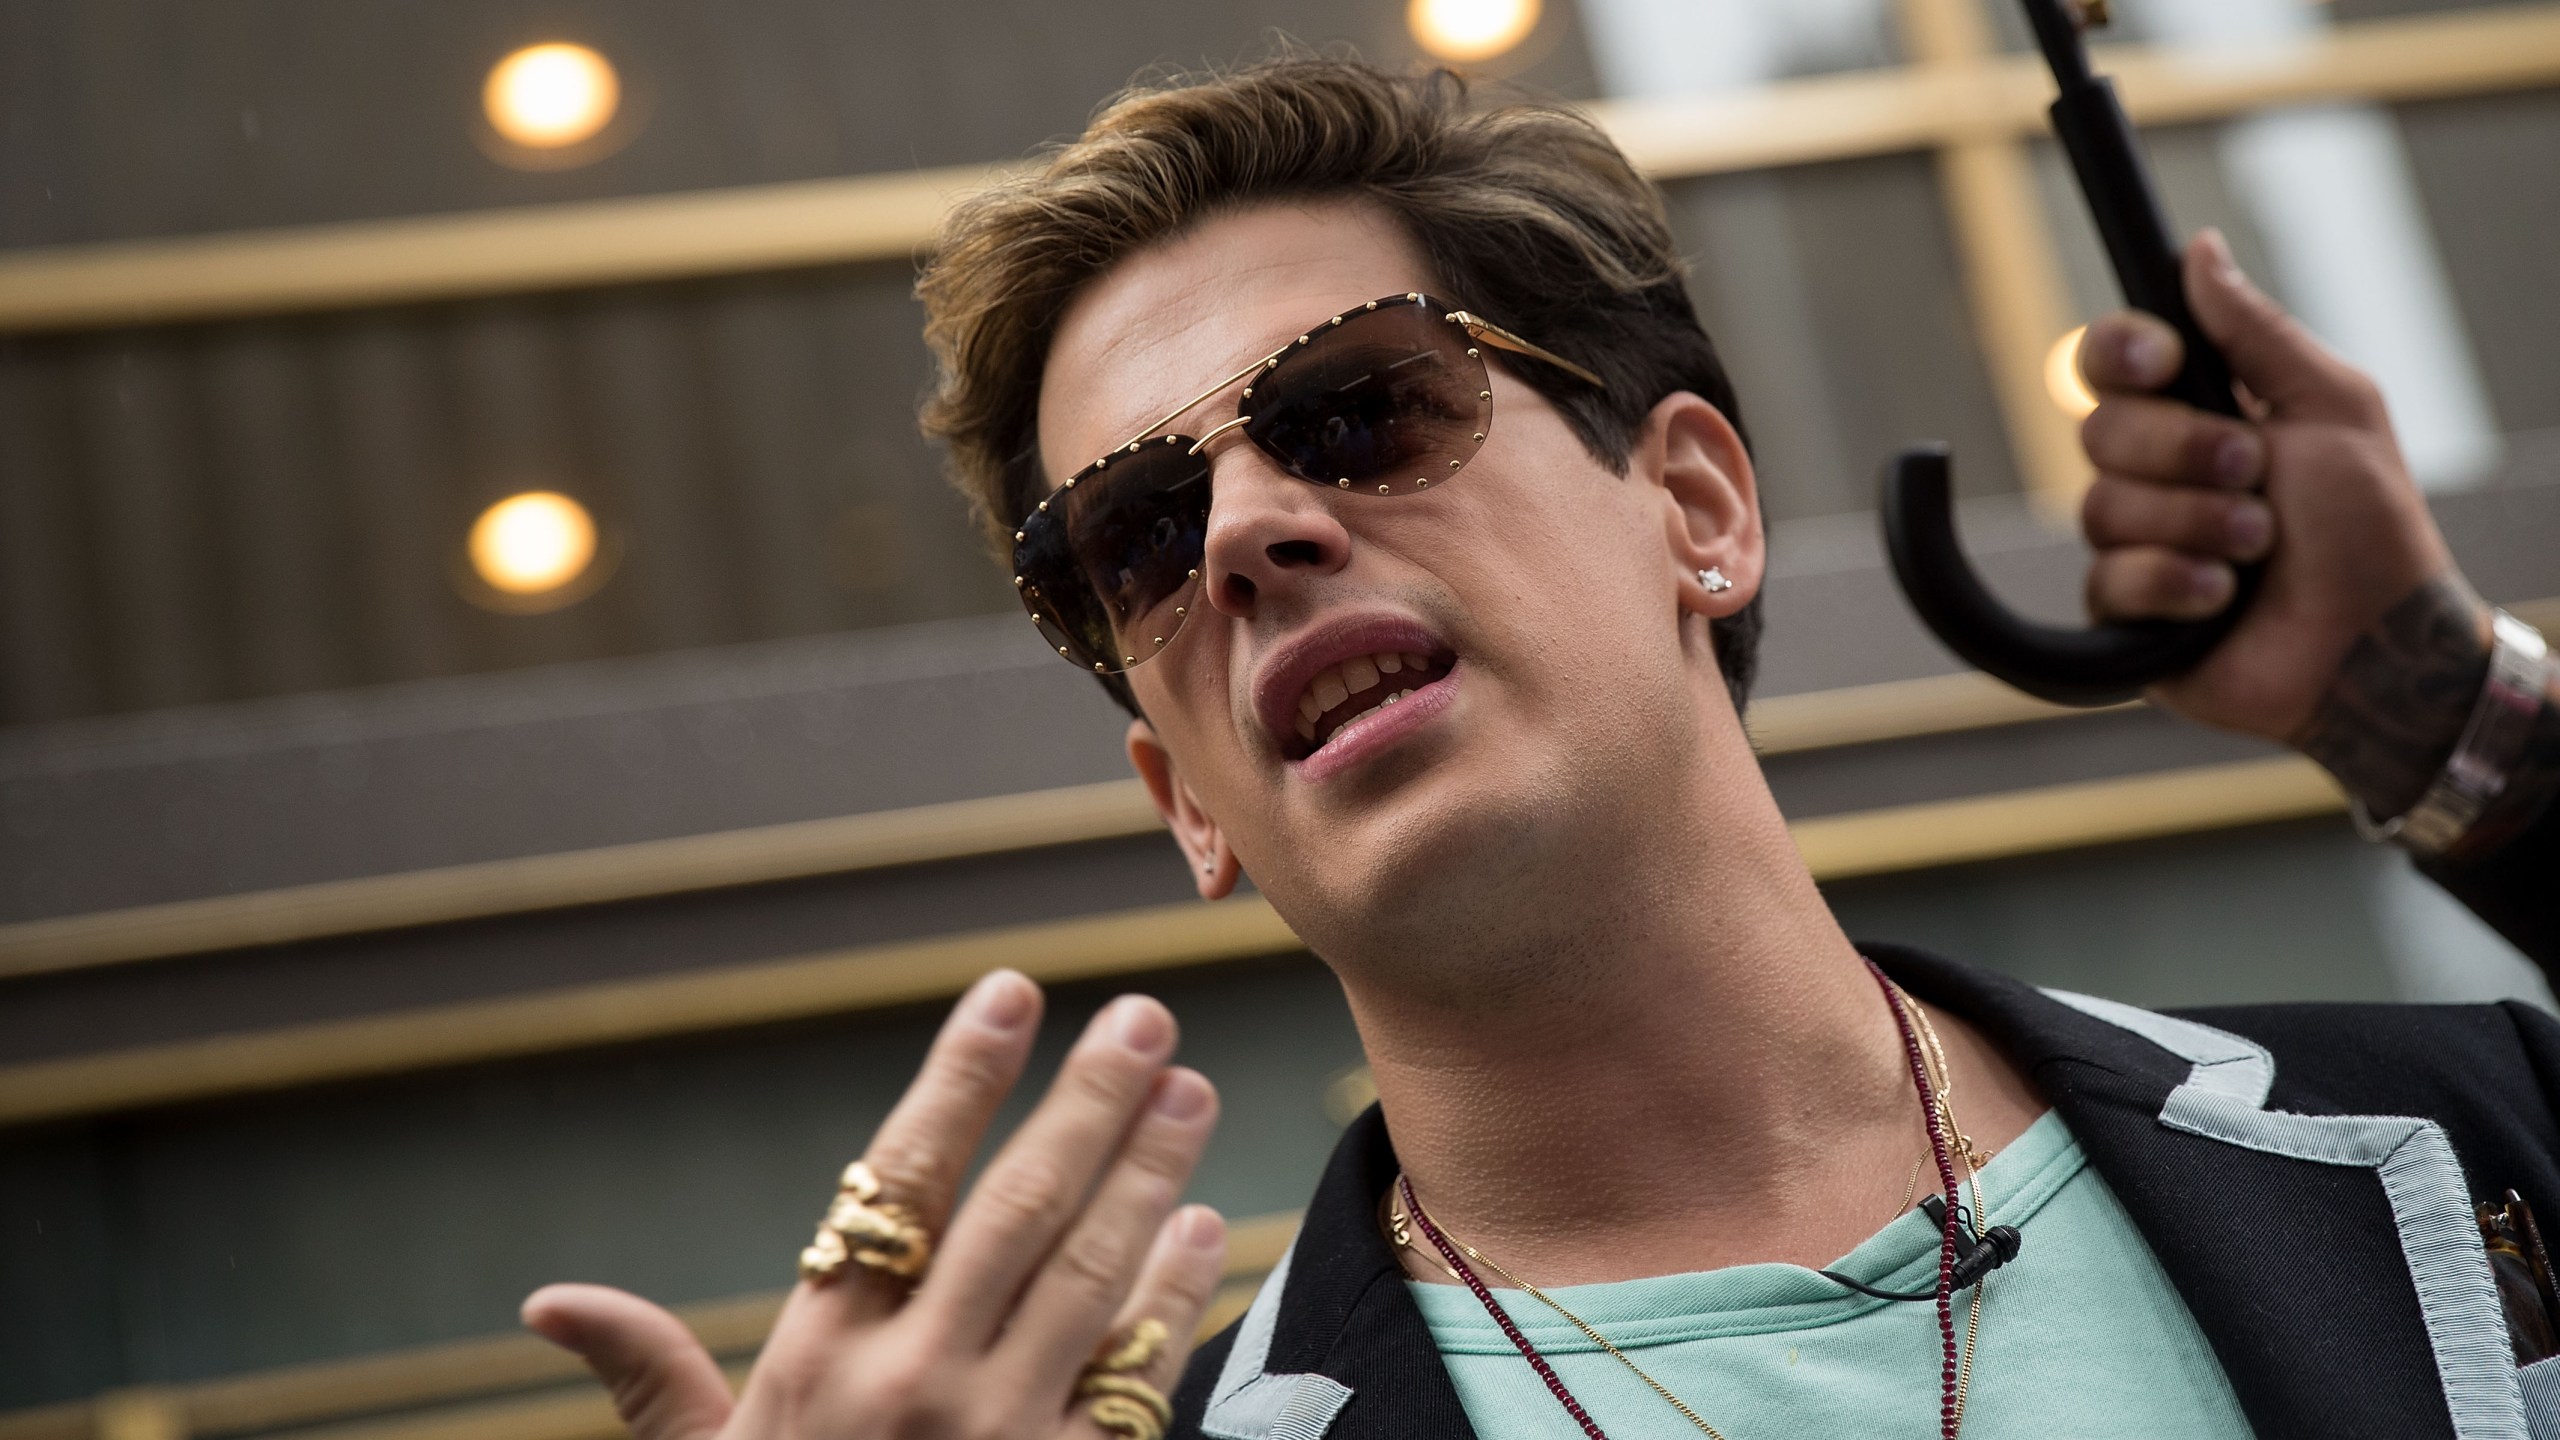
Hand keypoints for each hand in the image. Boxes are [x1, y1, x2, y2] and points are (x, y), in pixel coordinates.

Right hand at [521, 972, 1226, 1439]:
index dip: (956, 1079)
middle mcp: (910, 1383)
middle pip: (1015, 1210)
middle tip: (1144, 1018)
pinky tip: (1203, 1231)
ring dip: (1147, 1177)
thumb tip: (547, 1301)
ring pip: (1088, 1277)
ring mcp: (995, 1437)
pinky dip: (1171, 1302)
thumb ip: (650, 1379)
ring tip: (1187, 1091)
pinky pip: (1131, 1378)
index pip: (897, 1183)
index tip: (1009, 991)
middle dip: (1085, 1103)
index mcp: (817, 1357)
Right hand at [2075, 229, 2482, 759]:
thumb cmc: (2370, 527)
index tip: (2165, 366)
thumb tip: (2199, 249)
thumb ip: (2258, 330)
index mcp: (2198, 414)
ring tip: (2258, 549)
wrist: (2376, 642)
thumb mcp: (2333, 405)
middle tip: (2255, 475)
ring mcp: (2137, 544)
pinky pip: (2107, 581)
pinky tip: (2223, 599)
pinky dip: (2175, 585)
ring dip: (2196, 525)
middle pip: (2098, 430)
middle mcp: (2157, 475)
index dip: (2119, 354)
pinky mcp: (2125, 614)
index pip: (2108, 362)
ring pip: (2102, 508)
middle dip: (2184, 452)